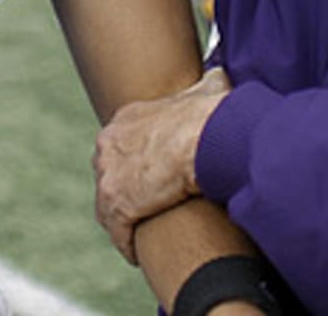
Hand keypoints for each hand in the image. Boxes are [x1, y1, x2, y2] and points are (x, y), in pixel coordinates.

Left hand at [94, 68, 231, 263]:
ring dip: (123, 221)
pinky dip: (127, 243)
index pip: (120, 146)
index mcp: (127, 117)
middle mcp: (110, 143)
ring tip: (141, 233)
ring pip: (107, 206)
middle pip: (108, 174)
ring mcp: (110, 174)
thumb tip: (219, 75)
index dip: (134, 164)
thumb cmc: (210, 115)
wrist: (207, 139)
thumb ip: (207, 83)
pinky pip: (117, 231)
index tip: (148, 178)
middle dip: (124, 191)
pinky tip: (139, 251)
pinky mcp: (117, 203)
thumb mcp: (207, 88)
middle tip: (145, 207)